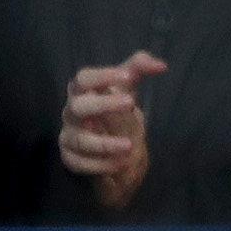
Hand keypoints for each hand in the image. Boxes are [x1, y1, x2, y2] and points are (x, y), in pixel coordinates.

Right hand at [57, 52, 166, 208]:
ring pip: (79, 139)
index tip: (128, 76)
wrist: (115, 149)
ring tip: (130, 146)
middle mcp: (72, 113)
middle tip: (131, 103)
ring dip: (104, 143)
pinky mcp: (70, 158)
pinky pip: (79, 163)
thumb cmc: (117, 113)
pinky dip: (100, 165)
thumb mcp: (128, 88)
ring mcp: (69, 136)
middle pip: (77, 106)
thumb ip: (140, 70)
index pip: (83, 79)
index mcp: (83, 93)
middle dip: (103, 105)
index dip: (102, 76)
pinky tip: (121, 165)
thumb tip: (161, 65)